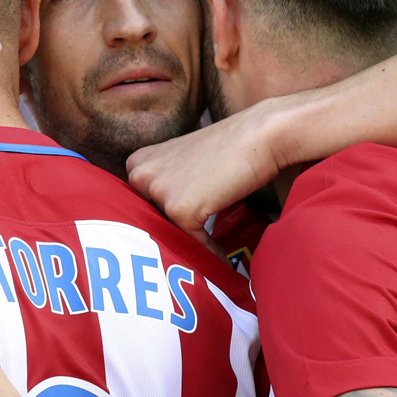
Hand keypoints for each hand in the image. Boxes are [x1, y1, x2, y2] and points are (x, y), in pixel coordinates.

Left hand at [126, 96, 293, 243]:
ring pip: (168, 235)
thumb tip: (167, 220)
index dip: (162, 224)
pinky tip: (222, 258)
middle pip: (149, 223)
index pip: (141, 206)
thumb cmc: (229, 149)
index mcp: (138, 162)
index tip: (178, 241)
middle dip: (171, 240)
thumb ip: (167, 184)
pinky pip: (191, 243)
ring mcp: (158, 191)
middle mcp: (140, 175)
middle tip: (191, 259)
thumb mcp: (183, 162)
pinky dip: (209, 254)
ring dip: (189, 249)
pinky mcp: (178, 209)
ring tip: (209, 259)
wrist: (258, 137)